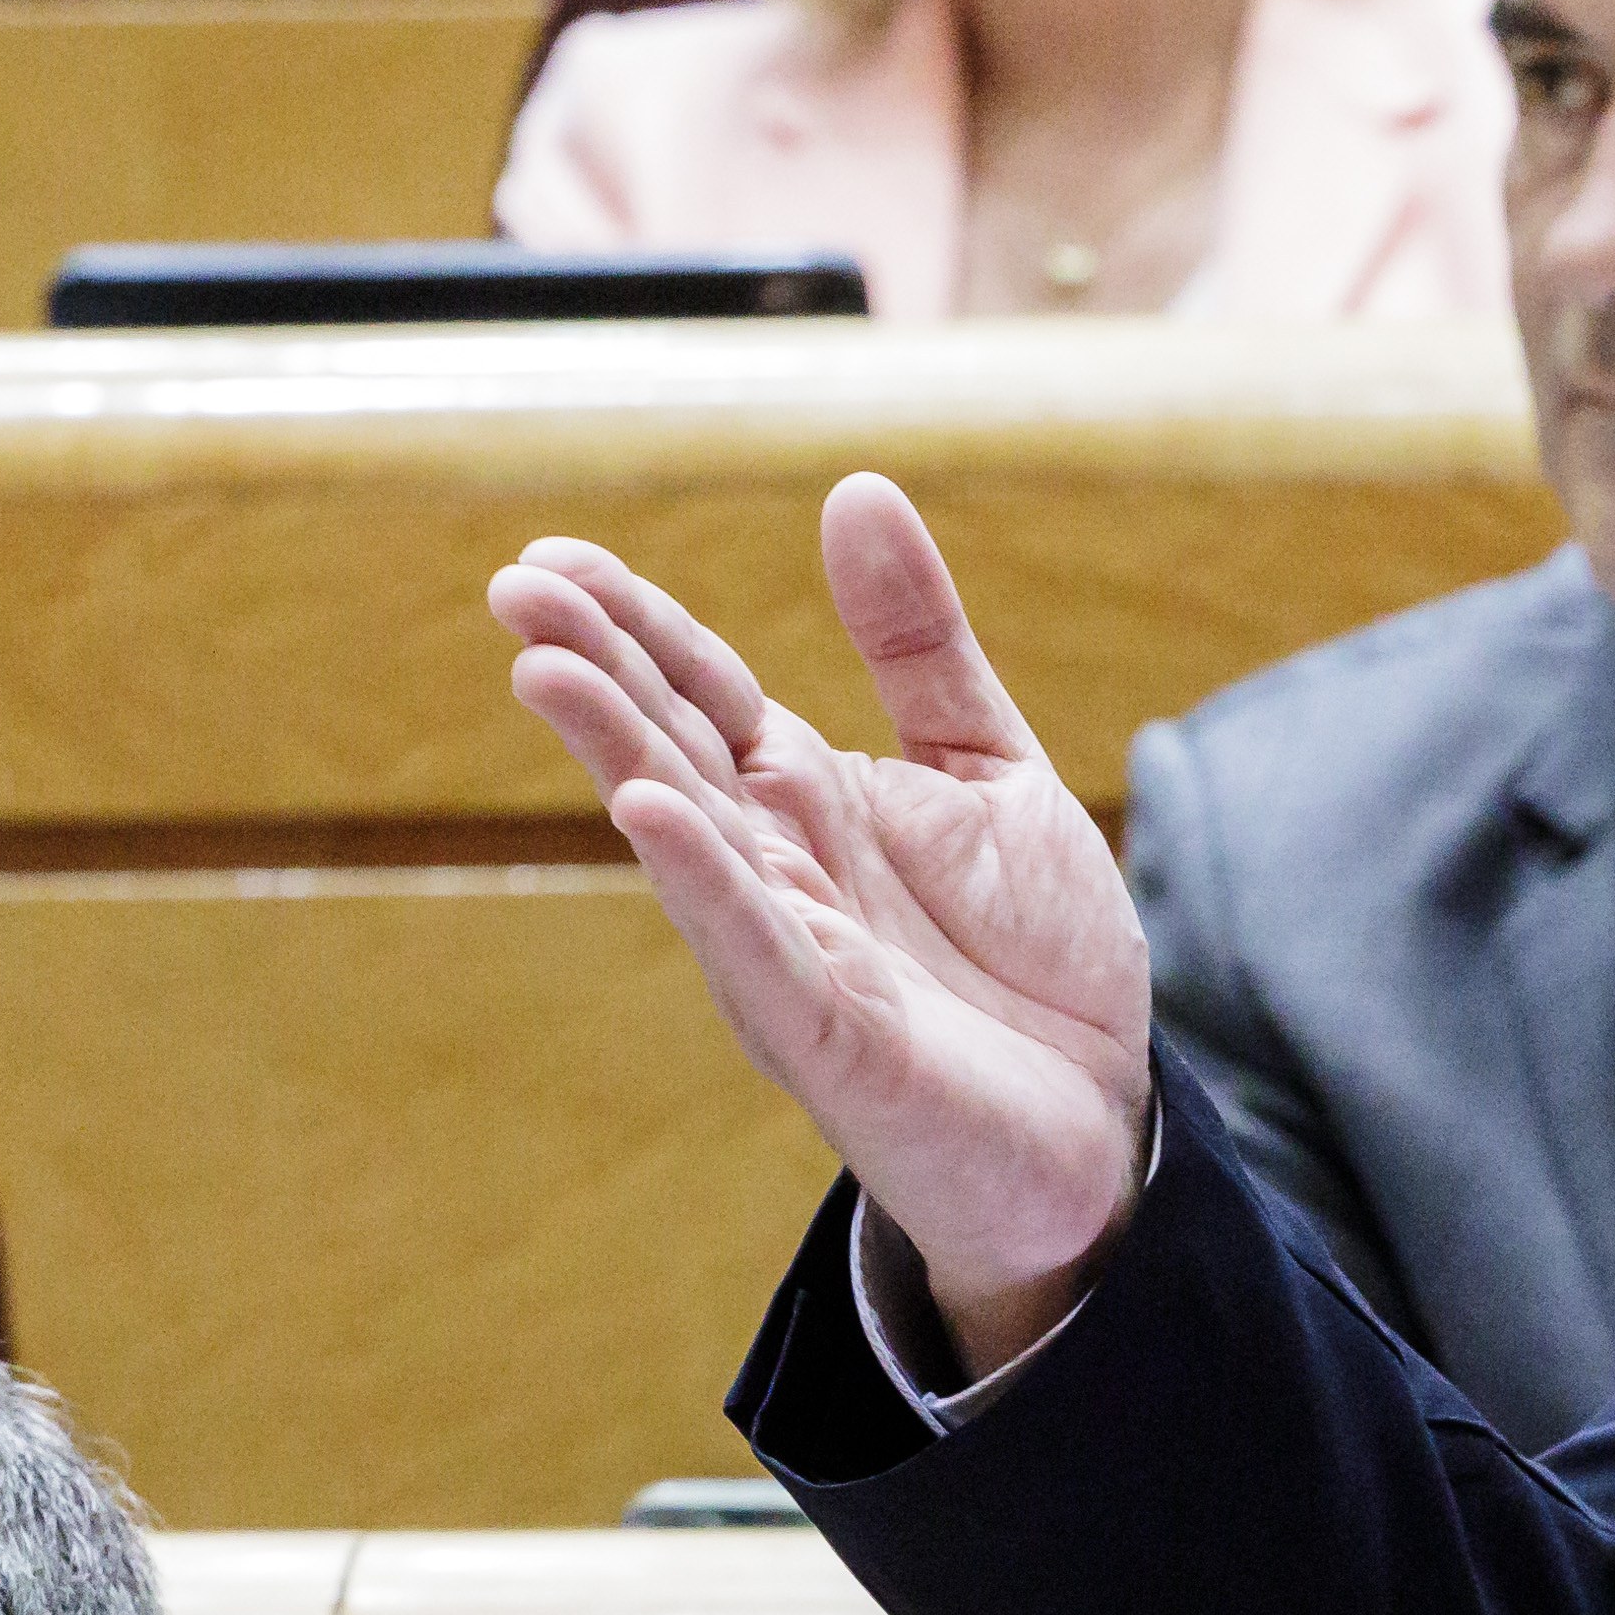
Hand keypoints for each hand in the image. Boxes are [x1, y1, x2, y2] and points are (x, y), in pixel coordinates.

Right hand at [494, 475, 1154, 1373]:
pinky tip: (648, 815)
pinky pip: (758, 952)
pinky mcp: (831, 1039)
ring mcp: (793, 955)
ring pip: (689, 842)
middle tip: (511, 588)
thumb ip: (919, 646)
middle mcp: (777, 871)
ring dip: (617, 754)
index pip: (702, 691)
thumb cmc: (1035, 959)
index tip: (547, 559)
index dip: (632, 624)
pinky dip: (705, 884)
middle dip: (595, 670)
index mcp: (808, 800)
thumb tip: (856, 488)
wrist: (1103, 1126)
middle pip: (671, 748)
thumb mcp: (990, 768)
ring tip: (543, 671)